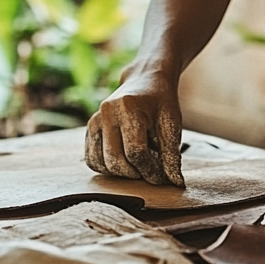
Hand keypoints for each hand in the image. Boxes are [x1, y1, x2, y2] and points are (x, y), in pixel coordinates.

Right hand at [85, 68, 184, 186]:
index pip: (136, 152)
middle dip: (135, 174)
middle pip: (116, 161)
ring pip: (102, 164)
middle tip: (149, 172)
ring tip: (137, 164)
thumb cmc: (161, 103)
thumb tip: (175, 182)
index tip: (162, 178)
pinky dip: (107, 169)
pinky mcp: (90, 128)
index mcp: (129, 109)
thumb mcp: (171, 124)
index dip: (150, 171)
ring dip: (121, 174)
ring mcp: (95, 121)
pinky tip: (123, 163)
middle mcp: (107, 113)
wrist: (144, 81)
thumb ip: (171, 154)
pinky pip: (92, 160)